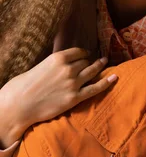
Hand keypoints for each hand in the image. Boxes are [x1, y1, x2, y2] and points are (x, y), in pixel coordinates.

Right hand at [0, 47, 116, 147]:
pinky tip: (114, 77)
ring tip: (104, 62)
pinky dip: (106, 82)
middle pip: (86, 62)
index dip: (84, 53)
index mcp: (58, 58)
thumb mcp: (40, 66)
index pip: (79, 52)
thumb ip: (55, 64)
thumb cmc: (24, 85)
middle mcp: (68, 69)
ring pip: (92, 71)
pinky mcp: (75, 98)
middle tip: (94, 61)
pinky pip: (95, 88)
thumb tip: (64, 64)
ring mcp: (73, 83)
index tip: (86, 54)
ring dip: (99, 66)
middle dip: (89, 62)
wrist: (20, 104)